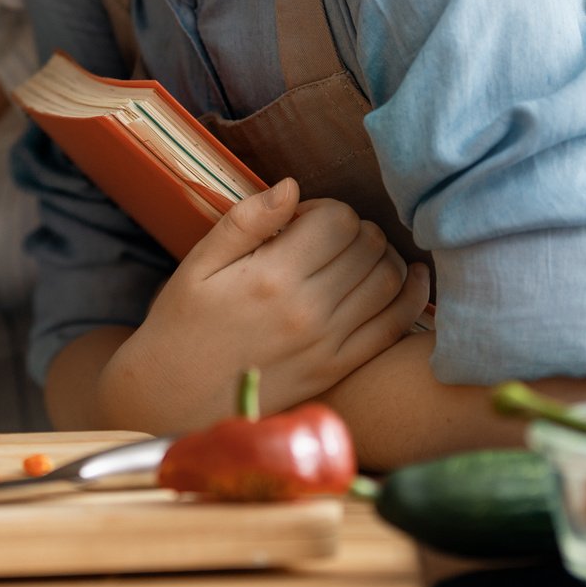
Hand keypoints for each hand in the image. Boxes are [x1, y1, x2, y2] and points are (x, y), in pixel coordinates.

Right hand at [96, 180, 432, 435]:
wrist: (173, 400)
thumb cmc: (181, 326)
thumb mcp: (198, 264)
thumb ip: (246, 221)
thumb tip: (292, 186)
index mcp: (271, 277)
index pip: (337, 220)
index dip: (325, 208)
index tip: (302, 220)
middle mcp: (307, 311)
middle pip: (368, 245)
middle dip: (354, 228)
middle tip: (327, 238)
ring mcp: (329, 344)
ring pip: (389, 280)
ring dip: (382, 256)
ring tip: (356, 256)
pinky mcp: (339, 369)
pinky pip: (394, 326)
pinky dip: (412, 297)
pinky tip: (410, 279)